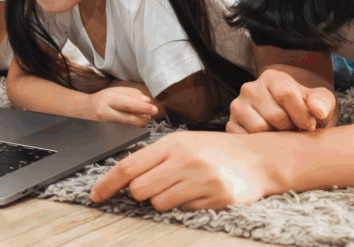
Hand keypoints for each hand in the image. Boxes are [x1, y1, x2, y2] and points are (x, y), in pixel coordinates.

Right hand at [89, 86, 159, 126]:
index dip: (143, 107)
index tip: (153, 108)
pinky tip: (138, 118)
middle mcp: (106, 112)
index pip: (129, 104)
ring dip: (141, 120)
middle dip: (144, 115)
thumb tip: (146, 101)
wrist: (86, 109)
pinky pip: (127, 127)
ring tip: (146, 115)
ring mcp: (107, 122)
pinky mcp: (109, 129)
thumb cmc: (103, 98)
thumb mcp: (116, 91)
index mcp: (108, 98)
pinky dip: (135, 123)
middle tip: (154, 112)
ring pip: (129, 124)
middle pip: (129, 116)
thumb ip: (132, 94)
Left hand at [90, 130, 277, 209]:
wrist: (258, 157)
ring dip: (164, 200)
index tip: (95, 195)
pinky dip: (187, 205)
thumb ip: (155, 158)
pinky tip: (201, 192)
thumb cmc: (214, 150)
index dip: (108, 183)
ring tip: (183, 187)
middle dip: (140, 193)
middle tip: (157, 186)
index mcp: (172, 143)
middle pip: (139, 189)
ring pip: (159, 203)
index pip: (129, 166)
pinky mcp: (217, 197)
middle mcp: (185, 159)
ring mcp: (202, 179)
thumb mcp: (183, 143)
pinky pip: (185, 210)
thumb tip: (123, 178)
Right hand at [227, 69, 337, 132]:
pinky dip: (260, 145)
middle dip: (290, 128)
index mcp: (272, 78)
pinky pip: (246, 140)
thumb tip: (318, 110)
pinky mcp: (231, 125)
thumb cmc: (305, 109)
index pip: (286, 93)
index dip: (302, 115)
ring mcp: (237, 106)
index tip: (310, 124)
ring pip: (259, 128)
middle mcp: (250, 88)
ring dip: (275, 137)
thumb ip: (323, 101)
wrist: (289, 118)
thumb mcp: (320, 101)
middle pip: (275, 115)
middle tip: (295, 130)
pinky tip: (269, 140)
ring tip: (282, 134)